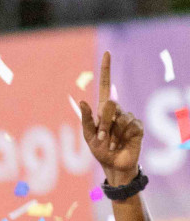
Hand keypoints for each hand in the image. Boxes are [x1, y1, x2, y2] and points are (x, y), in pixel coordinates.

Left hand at [79, 51, 143, 186]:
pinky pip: (129, 125)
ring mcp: (128, 118)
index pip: (106, 86)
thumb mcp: (89, 137)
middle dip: (104, 123)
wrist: (114, 166)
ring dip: (112, 133)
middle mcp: (117, 111)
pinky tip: (121, 144)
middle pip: (109, 105)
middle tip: (103, 138)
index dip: (106, 70)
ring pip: (119, 117)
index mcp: (103, 111)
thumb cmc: (100, 151)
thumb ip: (86, 120)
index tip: (108, 53)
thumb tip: (82, 101)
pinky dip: (122, 136)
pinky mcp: (137, 126)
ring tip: (112, 143)